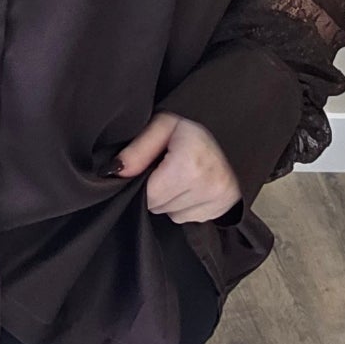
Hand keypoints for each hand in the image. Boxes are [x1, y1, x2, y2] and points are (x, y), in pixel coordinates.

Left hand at [108, 111, 241, 223]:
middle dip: (157, 190)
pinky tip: (192, 184)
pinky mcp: (224, 208)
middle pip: (159, 207)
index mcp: (191, 165)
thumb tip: (115, 172)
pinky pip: (189, 218)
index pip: (149, 195)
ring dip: (171, 199)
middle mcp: (209, 186)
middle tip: (168, 166)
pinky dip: (185, 205)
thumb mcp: (161, 125)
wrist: (230, 127)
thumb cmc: (191, 125)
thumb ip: (137, 149)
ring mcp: (219, 199)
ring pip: (172, 215)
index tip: (152, 165)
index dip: (144, 181)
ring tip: (181, 173)